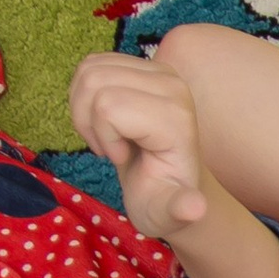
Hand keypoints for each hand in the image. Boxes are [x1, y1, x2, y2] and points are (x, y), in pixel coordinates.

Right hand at [69, 50, 224, 242]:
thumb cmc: (162, 201)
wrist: (169, 184)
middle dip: (89, 121)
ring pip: (88, 71)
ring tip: (108, 136)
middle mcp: (171, 84)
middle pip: (94, 82)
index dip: (105, 137)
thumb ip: (179, 211)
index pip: (108, 107)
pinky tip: (104, 121)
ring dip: (84, 109)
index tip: (124, 158)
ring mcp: (156, 69)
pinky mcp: (138, 63)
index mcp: (177, 118)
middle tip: (112, 148)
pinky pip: (90, 65)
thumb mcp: (168, 215)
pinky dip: (84, 96)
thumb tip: (194, 208)